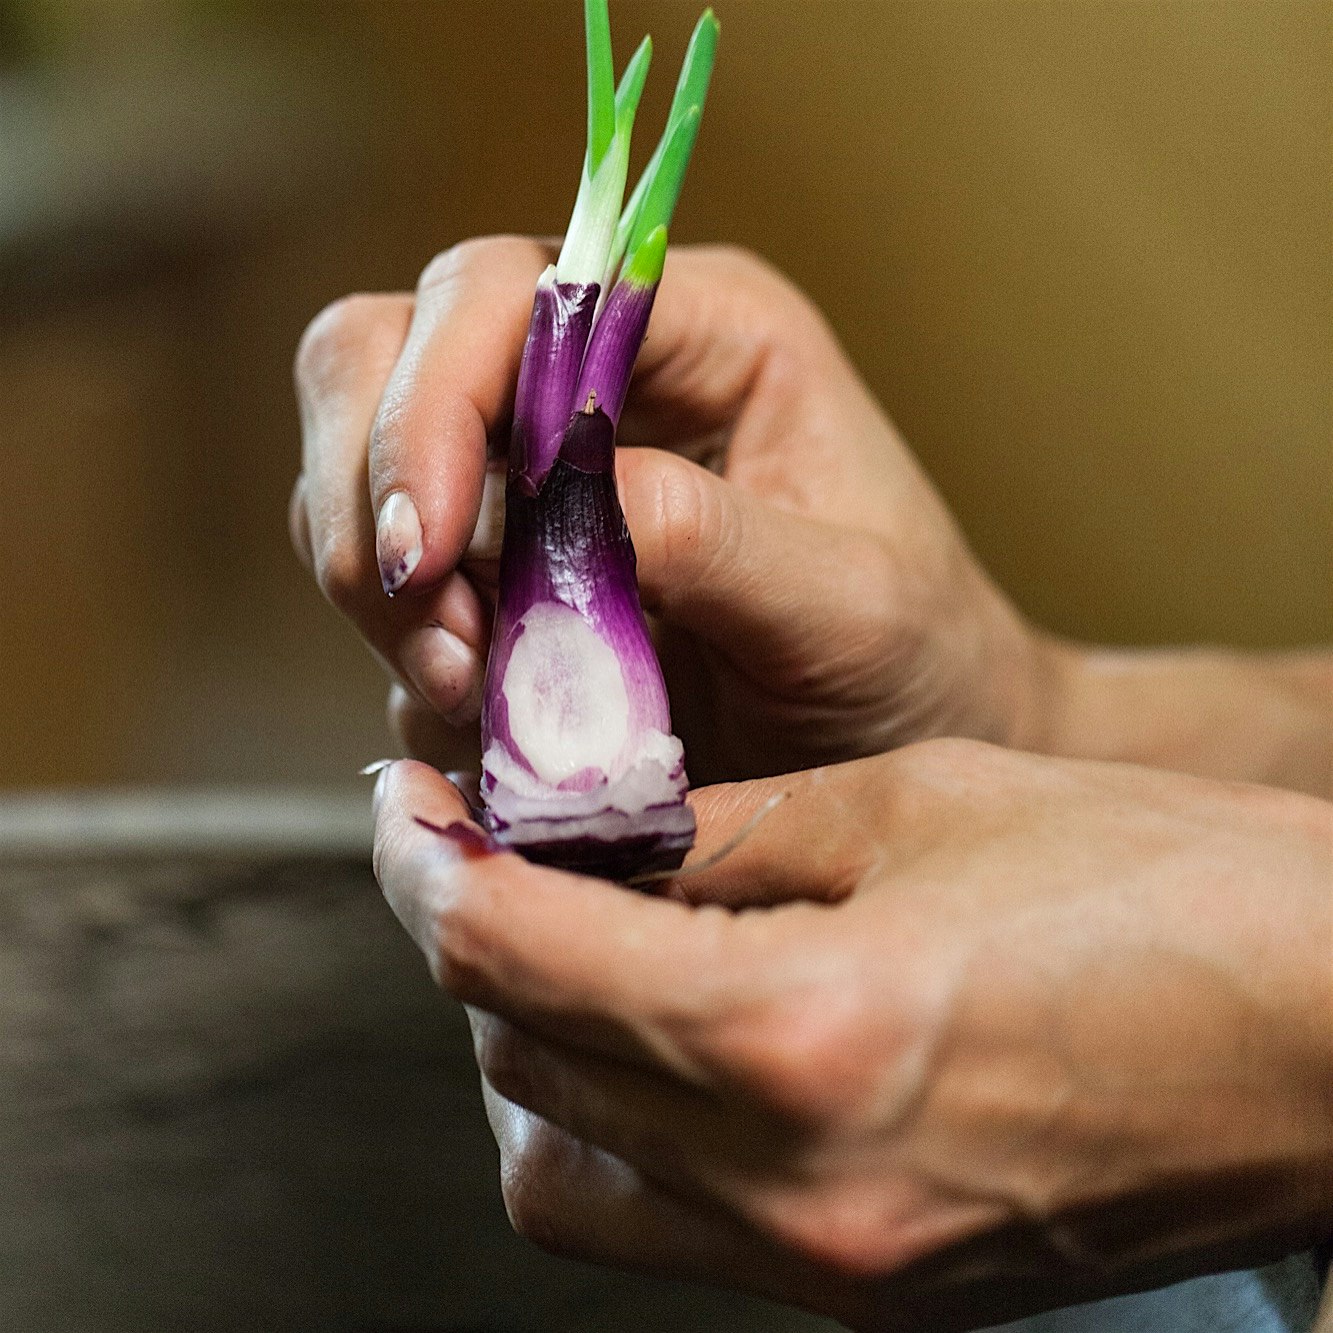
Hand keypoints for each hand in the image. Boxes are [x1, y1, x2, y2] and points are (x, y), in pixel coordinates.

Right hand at [292, 238, 1046, 780]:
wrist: (894, 747)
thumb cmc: (909, 657)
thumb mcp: (851, 608)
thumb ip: (721, 545)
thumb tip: (578, 500)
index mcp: (698, 329)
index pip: (503, 292)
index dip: (433, 400)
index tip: (430, 548)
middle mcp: (596, 377)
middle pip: (381, 355)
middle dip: (377, 493)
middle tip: (435, 628)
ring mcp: (531, 476)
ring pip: (357, 477)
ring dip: (384, 592)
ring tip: (475, 690)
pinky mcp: (499, 572)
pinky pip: (391, 595)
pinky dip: (410, 661)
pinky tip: (493, 720)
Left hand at [372, 746, 1332, 1330]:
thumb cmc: (1160, 882)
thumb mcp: (915, 806)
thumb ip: (721, 837)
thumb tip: (588, 835)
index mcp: (803, 1036)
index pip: (510, 957)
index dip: (426, 868)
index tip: (405, 809)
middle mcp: (796, 1191)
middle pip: (521, 1063)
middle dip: (471, 941)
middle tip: (485, 846)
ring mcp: (832, 1268)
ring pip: (570, 1172)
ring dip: (531, 1049)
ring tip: (564, 940)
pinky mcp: (871, 1294)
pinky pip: (669, 1223)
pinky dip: (622, 1123)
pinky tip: (662, 1029)